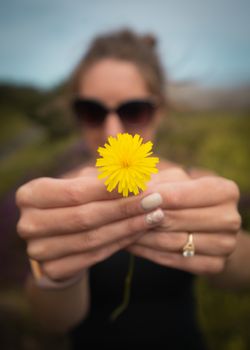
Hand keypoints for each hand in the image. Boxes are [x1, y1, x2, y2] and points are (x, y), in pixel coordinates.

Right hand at [16, 167, 163, 281]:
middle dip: (124, 208)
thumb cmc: (75, 200)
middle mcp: (28, 224)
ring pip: (92, 239)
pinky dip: (120, 243)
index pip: (75, 192)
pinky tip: (139, 231)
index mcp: (30, 195)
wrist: (60, 234)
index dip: (110, 189)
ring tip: (155, 215)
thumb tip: (137, 170)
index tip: (142, 183)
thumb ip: (105, 175)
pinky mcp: (53, 270)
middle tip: (155, 200)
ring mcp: (38, 251)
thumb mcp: (84, 182)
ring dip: (128, 227)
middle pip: (84, 217)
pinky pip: (93, 256)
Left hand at [127, 168, 240, 275]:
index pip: (180, 195)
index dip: (151, 197)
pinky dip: (148, 253)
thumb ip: (155, 181)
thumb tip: (131, 186)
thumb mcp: (173, 181)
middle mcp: (231, 219)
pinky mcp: (215, 265)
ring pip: (172, 242)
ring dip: (141, 237)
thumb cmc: (183, 194)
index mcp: (225, 191)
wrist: (204, 224)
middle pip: (175, 220)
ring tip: (119, 229)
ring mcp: (226, 245)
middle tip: (117, 216)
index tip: (127, 198)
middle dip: (143, 218)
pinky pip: (174, 260)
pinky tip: (130, 244)